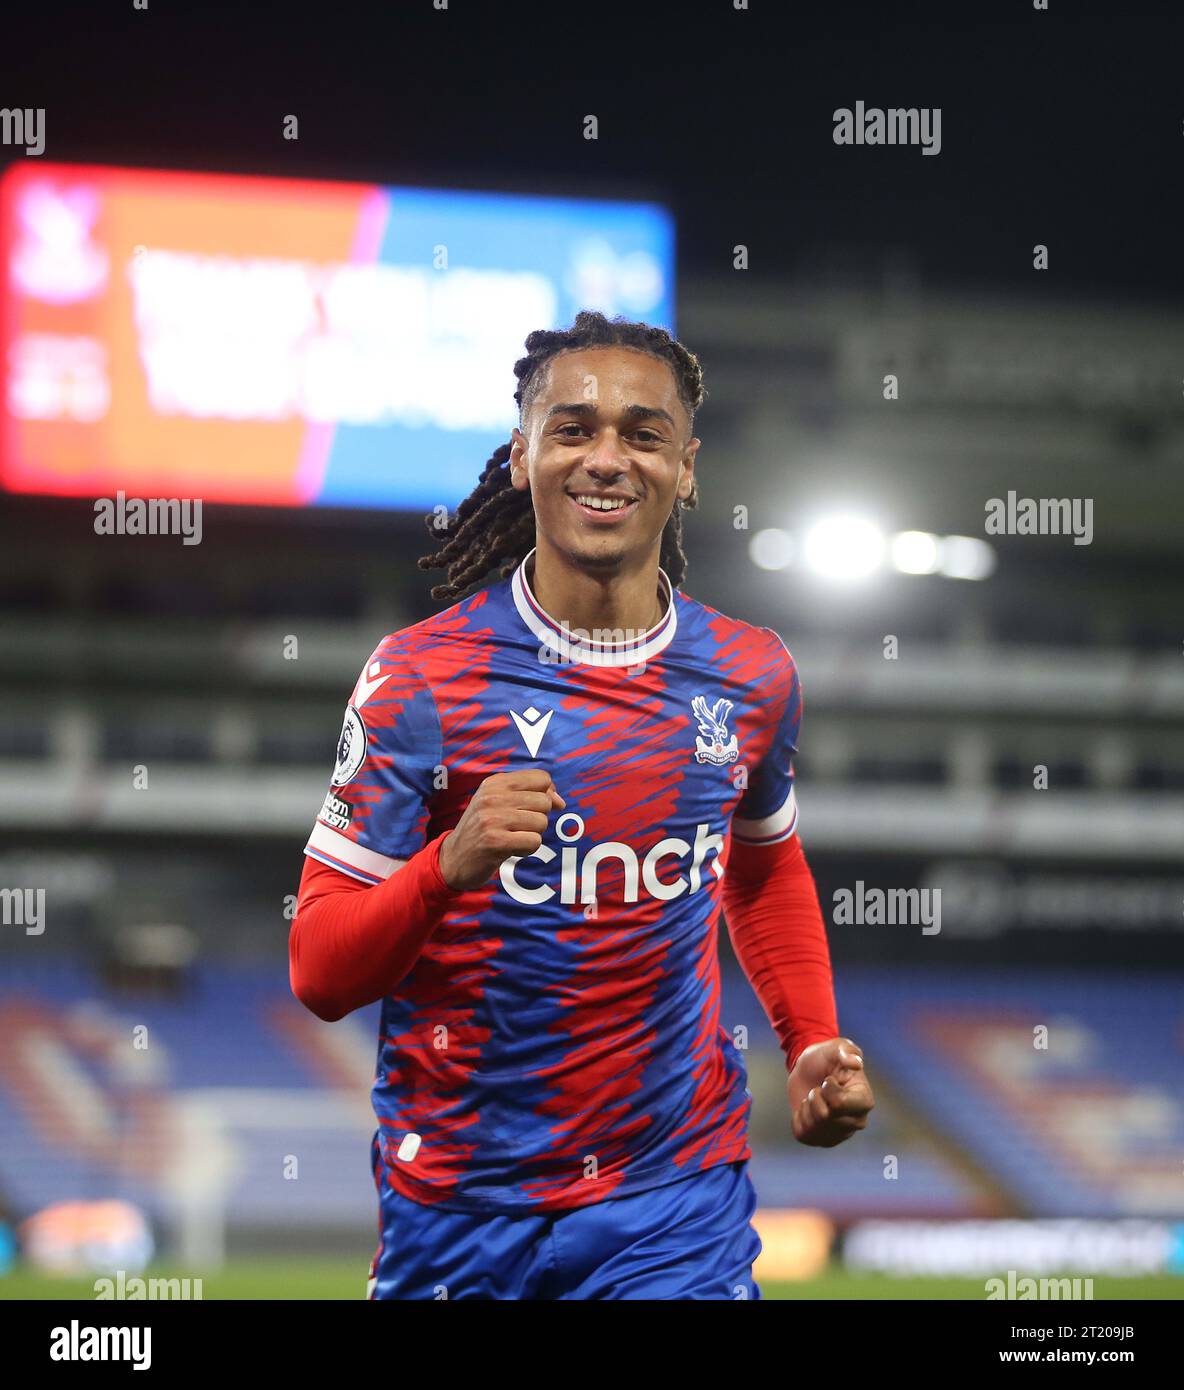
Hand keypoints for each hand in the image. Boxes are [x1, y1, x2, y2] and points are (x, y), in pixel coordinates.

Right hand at [438, 770, 565, 891]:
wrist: (452, 858)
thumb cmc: (483, 829)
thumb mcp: (499, 803)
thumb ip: (530, 795)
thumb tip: (560, 802)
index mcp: (494, 782)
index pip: (541, 777)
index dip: (548, 794)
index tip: (536, 808)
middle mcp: (492, 797)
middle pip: (544, 801)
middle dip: (539, 818)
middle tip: (519, 828)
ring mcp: (492, 819)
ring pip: (541, 822)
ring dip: (532, 835)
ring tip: (513, 838)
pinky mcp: (495, 842)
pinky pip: (534, 842)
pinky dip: (527, 849)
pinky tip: (512, 849)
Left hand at [788, 1037, 873, 1147]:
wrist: (809, 1069)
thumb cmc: (827, 1057)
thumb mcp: (836, 1045)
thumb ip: (846, 1051)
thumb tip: (856, 1063)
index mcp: (865, 1100)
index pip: (839, 1104)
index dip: (828, 1089)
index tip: (829, 1079)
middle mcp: (857, 1122)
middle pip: (824, 1116)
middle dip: (815, 1096)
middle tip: (819, 1087)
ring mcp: (840, 1134)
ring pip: (812, 1127)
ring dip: (806, 1107)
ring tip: (814, 1097)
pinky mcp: (822, 1141)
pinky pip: (802, 1135)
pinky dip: (799, 1119)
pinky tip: (807, 1110)